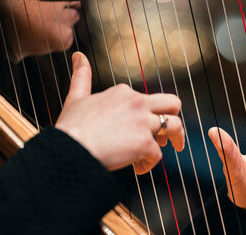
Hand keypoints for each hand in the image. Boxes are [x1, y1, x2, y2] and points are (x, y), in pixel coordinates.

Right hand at [56, 52, 183, 172]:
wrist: (68, 149)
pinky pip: (158, 155)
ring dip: (176, 140)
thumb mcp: (76, 97)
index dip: (146, 115)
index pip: (147, 100)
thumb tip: (78, 55)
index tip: (138, 128)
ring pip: (176, 126)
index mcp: (124, 93)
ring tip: (165, 151)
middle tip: (171, 136)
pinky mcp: (145, 142)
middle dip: (175, 118)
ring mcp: (143, 122)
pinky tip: (137, 169)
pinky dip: (148, 164)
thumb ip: (81, 76)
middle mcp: (137, 103)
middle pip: (173, 103)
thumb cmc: (71, 128)